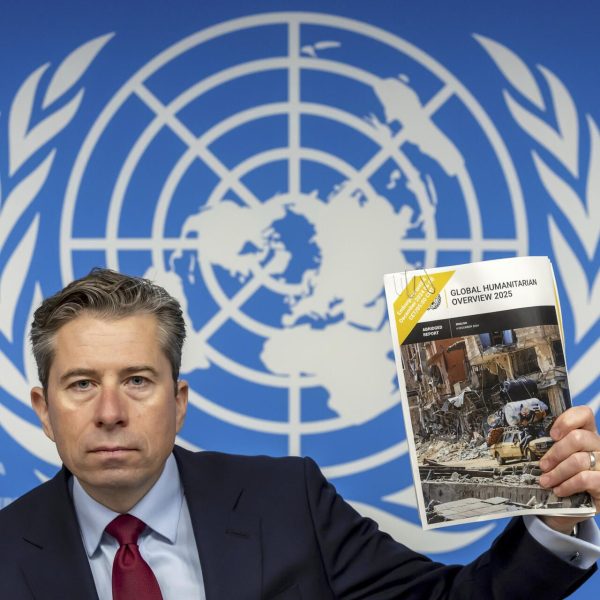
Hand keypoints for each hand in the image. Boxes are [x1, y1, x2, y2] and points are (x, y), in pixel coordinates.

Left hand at [538, 406, 599, 534]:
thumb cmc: (562, 476)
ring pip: (579, 460)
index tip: (552, 435)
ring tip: (545, 481)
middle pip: (578, 438)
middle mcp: (599, 446)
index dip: (567, 420)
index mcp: (587, 434)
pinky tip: (558, 490)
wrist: (574, 505)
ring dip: (557, 472)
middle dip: (555, 452)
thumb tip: (528, 439)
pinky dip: (567, 485)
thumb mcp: (557, 458)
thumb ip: (551, 446)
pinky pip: (584, 479)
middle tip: (542, 465)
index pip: (584, 414)